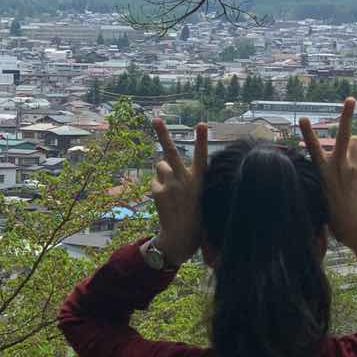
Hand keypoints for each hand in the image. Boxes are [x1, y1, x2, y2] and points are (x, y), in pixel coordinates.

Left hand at [149, 119, 207, 266]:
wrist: (181, 237)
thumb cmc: (196, 212)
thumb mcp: (200, 193)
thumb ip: (185, 175)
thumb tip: (162, 161)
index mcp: (200, 180)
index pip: (202, 156)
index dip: (201, 139)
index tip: (201, 124)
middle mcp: (184, 180)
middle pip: (171, 152)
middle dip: (163, 134)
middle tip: (156, 119)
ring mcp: (169, 186)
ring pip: (161, 165)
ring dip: (164, 172)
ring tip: (172, 188)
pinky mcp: (158, 192)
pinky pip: (155, 180)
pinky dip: (158, 186)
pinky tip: (165, 199)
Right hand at [300, 99, 356, 254]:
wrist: (349, 221)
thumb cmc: (330, 201)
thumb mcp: (323, 181)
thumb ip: (334, 159)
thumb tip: (354, 138)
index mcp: (322, 169)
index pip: (313, 147)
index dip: (307, 132)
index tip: (302, 118)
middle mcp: (338, 165)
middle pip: (343, 134)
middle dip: (347, 115)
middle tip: (351, 99)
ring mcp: (352, 167)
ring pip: (354, 143)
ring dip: (351, 146)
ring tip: (346, 163)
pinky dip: (356, 157)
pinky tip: (353, 173)